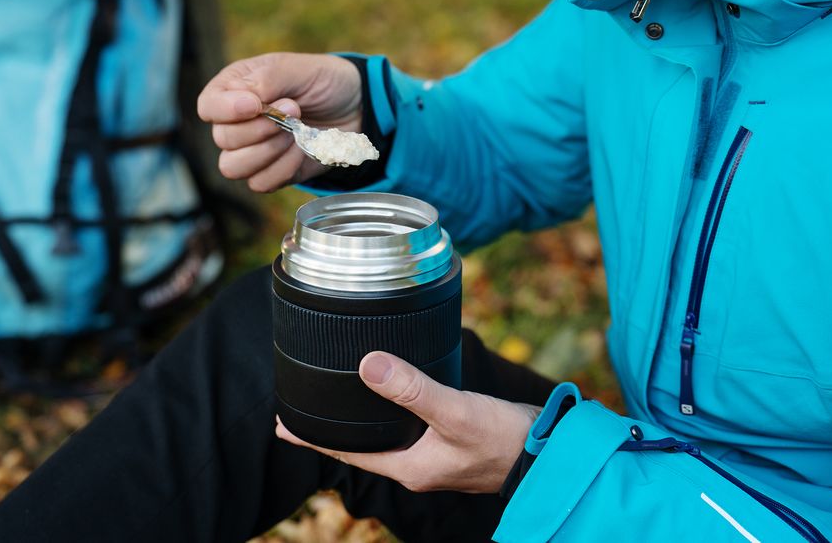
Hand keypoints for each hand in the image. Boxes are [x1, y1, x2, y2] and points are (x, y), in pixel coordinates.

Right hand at [197, 52, 362, 191]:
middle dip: (260, 128)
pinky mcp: (271, 172)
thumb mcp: (298, 69)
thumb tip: (244, 101)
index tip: (254, 105)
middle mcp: (237, 122)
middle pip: (222, 139)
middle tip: (294, 110)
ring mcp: (252, 150)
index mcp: (234, 89)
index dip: (225, 110)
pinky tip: (301, 150)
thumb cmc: (323, 81)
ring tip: (296, 133)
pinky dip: (283, 168)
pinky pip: (260, 183)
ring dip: (268, 151)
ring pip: (233, 167)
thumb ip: (267, 79)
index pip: (208, 106)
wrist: (356, 108)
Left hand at [275, 352, 541, 493]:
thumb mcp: (453, 410)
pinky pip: (407, 429)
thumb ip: (411, 389)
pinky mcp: (450, 442)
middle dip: (331, 431)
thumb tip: (367, 365)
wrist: (548, 453)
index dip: (313, 440)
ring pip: (384, 438)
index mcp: (408, 467)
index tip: (282, 426)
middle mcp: (416, 466)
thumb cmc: (503, 438)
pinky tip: (390, 397)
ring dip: (360, 422)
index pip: (346, 453)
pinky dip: (389, 414)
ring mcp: (433, 457)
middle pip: (361, 447)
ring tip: (338, 402)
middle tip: (302, 409)